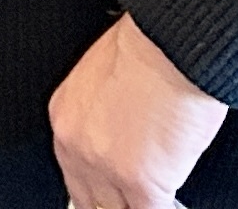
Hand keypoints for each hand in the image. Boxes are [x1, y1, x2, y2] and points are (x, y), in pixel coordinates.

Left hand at [48, 13, 225, 207]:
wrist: (171, 44)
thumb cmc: (151, 50)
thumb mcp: (106, 82)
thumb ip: (106, 118)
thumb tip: (126, 141)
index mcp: (65, 117)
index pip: (76, 174)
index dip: (101, 191)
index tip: (118, 196)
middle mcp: (77, 146)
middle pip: (90, 200)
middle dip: (115, 204)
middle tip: (134, 200)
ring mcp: (105, 168)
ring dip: (137, 206)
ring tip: (155, 197)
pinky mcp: (139, 182)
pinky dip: (165, 208)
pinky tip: (172, 199)